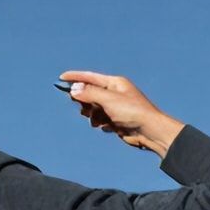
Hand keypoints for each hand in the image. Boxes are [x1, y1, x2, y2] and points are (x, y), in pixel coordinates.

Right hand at [59, 70, 184, 156]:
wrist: (149, 131)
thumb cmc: (133, 112)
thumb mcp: (108, 99)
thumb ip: (89, 93)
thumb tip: (74, 89)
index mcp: (114, 83)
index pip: (90, 77)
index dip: (75, 77)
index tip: (60, 78)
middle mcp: (114, 93)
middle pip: (89, 94)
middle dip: (85, 102)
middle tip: (85, 109)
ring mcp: (115, 107)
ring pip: (93, 109)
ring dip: (92, 116)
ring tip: (100, 121)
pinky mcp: (116, 120)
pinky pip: (99, 120)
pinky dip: (100, 123)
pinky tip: (109, 127)